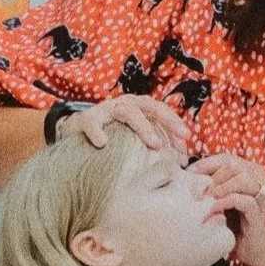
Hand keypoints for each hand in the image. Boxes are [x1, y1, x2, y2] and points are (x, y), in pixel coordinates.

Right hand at [63, 95, 192, 155]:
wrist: (76, 134)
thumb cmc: (113, 140)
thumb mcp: (135, 140)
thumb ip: (157, 146)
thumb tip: (182, 161)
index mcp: (139, 108)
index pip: (161, 110)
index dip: (175, 122)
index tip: (187, 138)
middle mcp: (125, 104)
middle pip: (150, 106)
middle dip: (167, 120)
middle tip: (181, 138)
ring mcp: (106, 110)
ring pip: (128, 111)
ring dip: (143, 127)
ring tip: (154, 145)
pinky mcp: (86, 119)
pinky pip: (93, 124)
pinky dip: (98, 132)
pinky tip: (103, 143)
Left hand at [196, 152, 264, 265]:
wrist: (260, 250)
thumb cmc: (238, 223)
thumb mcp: (223, 200)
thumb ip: (213, 187)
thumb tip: (187, 177)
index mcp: (250, 172)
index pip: (225, 159)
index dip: (205, 165)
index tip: (187, 176)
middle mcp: (259, 179)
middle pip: (232, 164)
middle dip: (210, 176)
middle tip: (194, 190)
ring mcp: (262, 195)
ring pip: (241, 178)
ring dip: (219, 187)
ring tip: (204, 199)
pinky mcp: (262, 212)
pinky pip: (244, 200)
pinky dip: (226, 202)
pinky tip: (213, 208)